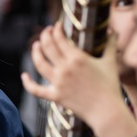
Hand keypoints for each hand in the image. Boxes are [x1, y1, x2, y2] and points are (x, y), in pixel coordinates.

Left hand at [22, 23, 136, 136]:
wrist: (107, 111)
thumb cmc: (110, 86)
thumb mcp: (110, 62)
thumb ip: (110, 44)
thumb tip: (112, 30)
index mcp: (77, 58)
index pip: (60, 38)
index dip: (56, 29)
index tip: (57, 26)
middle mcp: (65, 68)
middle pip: (48, 47)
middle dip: (45, 35)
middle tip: (46, 31)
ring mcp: (58, 83)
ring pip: (39, 64)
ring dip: (35, 52)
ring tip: (36, 45)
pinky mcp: (55, 96)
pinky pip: (36, 89)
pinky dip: (28, 83)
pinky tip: (24, 76)